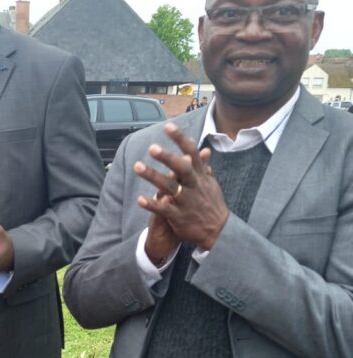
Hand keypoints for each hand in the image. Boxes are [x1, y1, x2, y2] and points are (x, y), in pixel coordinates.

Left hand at [135, 123, 227, 250]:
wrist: (219, 231)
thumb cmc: (211, 204)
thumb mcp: (211, 184)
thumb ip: (204, 167)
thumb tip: (205, 150)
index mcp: (200, 176)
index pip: (192, 153)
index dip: (180, 139)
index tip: (168, 126)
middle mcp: (194, 186)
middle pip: (181, 168)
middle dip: (167, 157)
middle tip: (152, 147)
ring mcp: (186, 201)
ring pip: (169, 186)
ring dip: (153, 176)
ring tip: (137, 166)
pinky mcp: (179, 216)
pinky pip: (164, 209)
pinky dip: (152, 204)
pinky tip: (140, 199)